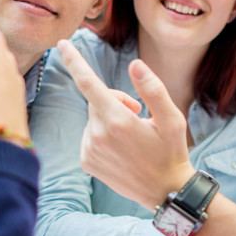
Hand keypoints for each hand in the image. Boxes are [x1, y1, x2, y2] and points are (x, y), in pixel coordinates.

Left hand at [57, 39, 194, 207]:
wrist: (164, 191)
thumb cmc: (171, 151)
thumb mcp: (172, 118)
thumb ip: (153, 89)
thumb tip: (134, 64)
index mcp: (117, 120)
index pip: (88, 83)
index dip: (74, 60)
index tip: (62, 44)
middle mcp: (98, 135)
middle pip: (97, 100)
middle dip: (114, 100)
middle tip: (138, 113)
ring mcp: (89, 150)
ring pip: (93, 118)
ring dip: (109, 119)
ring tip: (131, 136)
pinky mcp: (86, 162)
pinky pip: (89, 135)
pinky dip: (102, 135)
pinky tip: (121, 148)